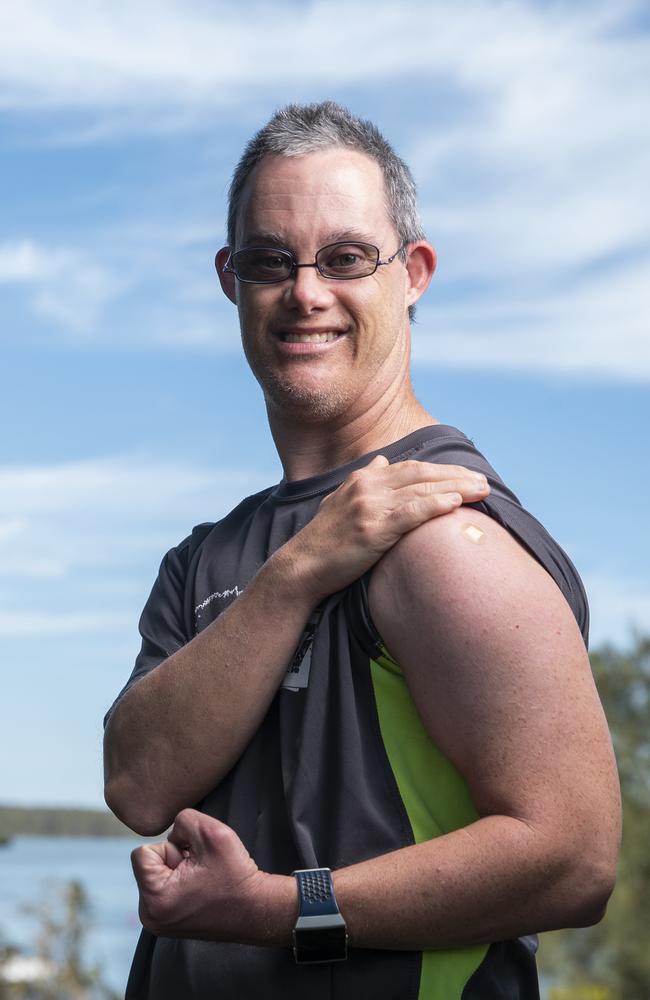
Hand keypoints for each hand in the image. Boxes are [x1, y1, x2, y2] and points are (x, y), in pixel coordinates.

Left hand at [131, 809, 288, 943]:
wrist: (257, 909)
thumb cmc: (237, 875)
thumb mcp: (212, 832)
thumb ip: (184, 820)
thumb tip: (173, 833)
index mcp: (155, 899)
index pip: (142, 853)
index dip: (172, 848)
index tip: (195, 861)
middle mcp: (150, 917)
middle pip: (149, 864)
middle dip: (174, 858)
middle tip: (202, 871)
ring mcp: (158, 923)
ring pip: (157, 874)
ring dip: (178, 869)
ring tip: (203, 879)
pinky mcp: (167, 923)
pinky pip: (163, 888)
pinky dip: (180, 882)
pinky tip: (201, 888)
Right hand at [285, 455, 489, 601]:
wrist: (303, 566)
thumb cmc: (326, 538)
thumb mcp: (341, 499)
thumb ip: (365, 479)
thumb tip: (385, 459)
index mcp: (363, 477)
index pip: (412, 467)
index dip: (443, 470)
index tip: (468, 475)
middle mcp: (368, 486)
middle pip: (422, 474)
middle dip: (457, 476)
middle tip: (485, 482)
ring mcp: (370, 506)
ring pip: (422, 490)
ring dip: (457, 488)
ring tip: (482, 491)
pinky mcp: (373, 529)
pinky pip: (411, 513)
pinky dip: (435, 505)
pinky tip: (456, 503)